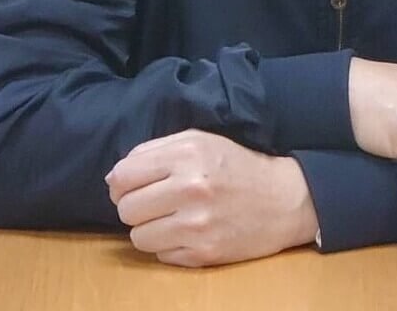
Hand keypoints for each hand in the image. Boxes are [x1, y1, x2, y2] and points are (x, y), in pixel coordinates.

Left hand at [105, 130, 318, 266]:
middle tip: (155, 202)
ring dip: (150, 228)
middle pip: (126, 208)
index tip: (132, 186)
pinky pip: (160, 256)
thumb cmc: (236, 165)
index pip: (123, 175)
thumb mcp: (200, 141)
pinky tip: (188, 232)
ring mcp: (197, 224)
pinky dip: (168, 246)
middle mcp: (190, 188)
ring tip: (171, 217)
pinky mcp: (203, 254)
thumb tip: (113, 178)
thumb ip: (156, 151)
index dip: (121, 183)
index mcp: (187, 154)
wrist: (283, 199)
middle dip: (134, 206)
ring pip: (138, 236)